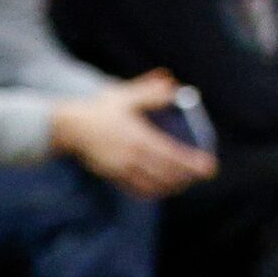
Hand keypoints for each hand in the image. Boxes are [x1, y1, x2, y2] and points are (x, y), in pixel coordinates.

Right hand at [49, 73, 215, 197]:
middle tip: (202, 174)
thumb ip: (149, 92)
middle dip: (187, 176)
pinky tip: (161, 188)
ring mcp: (122, 170)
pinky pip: (138, 190)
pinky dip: (153, 191)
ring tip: (185, 181)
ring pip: (154, 185)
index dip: (192, 163)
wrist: (70, 128)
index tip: (208, 166)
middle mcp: (132, 158)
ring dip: (173, 186)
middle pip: (167, 174)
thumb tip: (172, 85)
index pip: (172, 155)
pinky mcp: (114, 177)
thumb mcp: (124, 96)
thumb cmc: (98, 110)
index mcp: (138, 138)